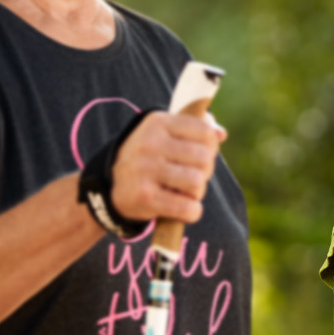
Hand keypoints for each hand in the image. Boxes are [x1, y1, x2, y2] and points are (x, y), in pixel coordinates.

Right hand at [110, 111, 225, 223]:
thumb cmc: (149, 157)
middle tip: (193, 174)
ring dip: (197, 192)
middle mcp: (150, 144)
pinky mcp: (146, 197)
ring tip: (185, 191)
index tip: (201, 153)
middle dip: (205, 171)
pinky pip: (188, 208)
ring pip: (197, 182)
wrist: (111, 185)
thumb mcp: (164, 133)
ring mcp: (146, 170)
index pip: (205, 131)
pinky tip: (183, 207)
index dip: (211, 146)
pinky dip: (192, 211)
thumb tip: (221, 133)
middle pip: (204, 158)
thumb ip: (195, 126)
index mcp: (158, 123)